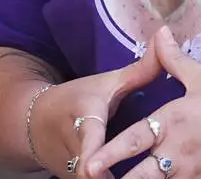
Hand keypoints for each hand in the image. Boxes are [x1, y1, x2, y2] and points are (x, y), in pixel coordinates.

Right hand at [28, 39, 162, 176]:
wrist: (34, 124)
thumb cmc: (78, 99)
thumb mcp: (107, 83)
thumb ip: (140, 69)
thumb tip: (165, 37)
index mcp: (85, 119)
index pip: (89, 140)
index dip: (94, 158)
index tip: (97, 172)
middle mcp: (76, 151)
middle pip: (93, 173)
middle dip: (114, 178)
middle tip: (142, 178)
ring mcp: (73, 173)